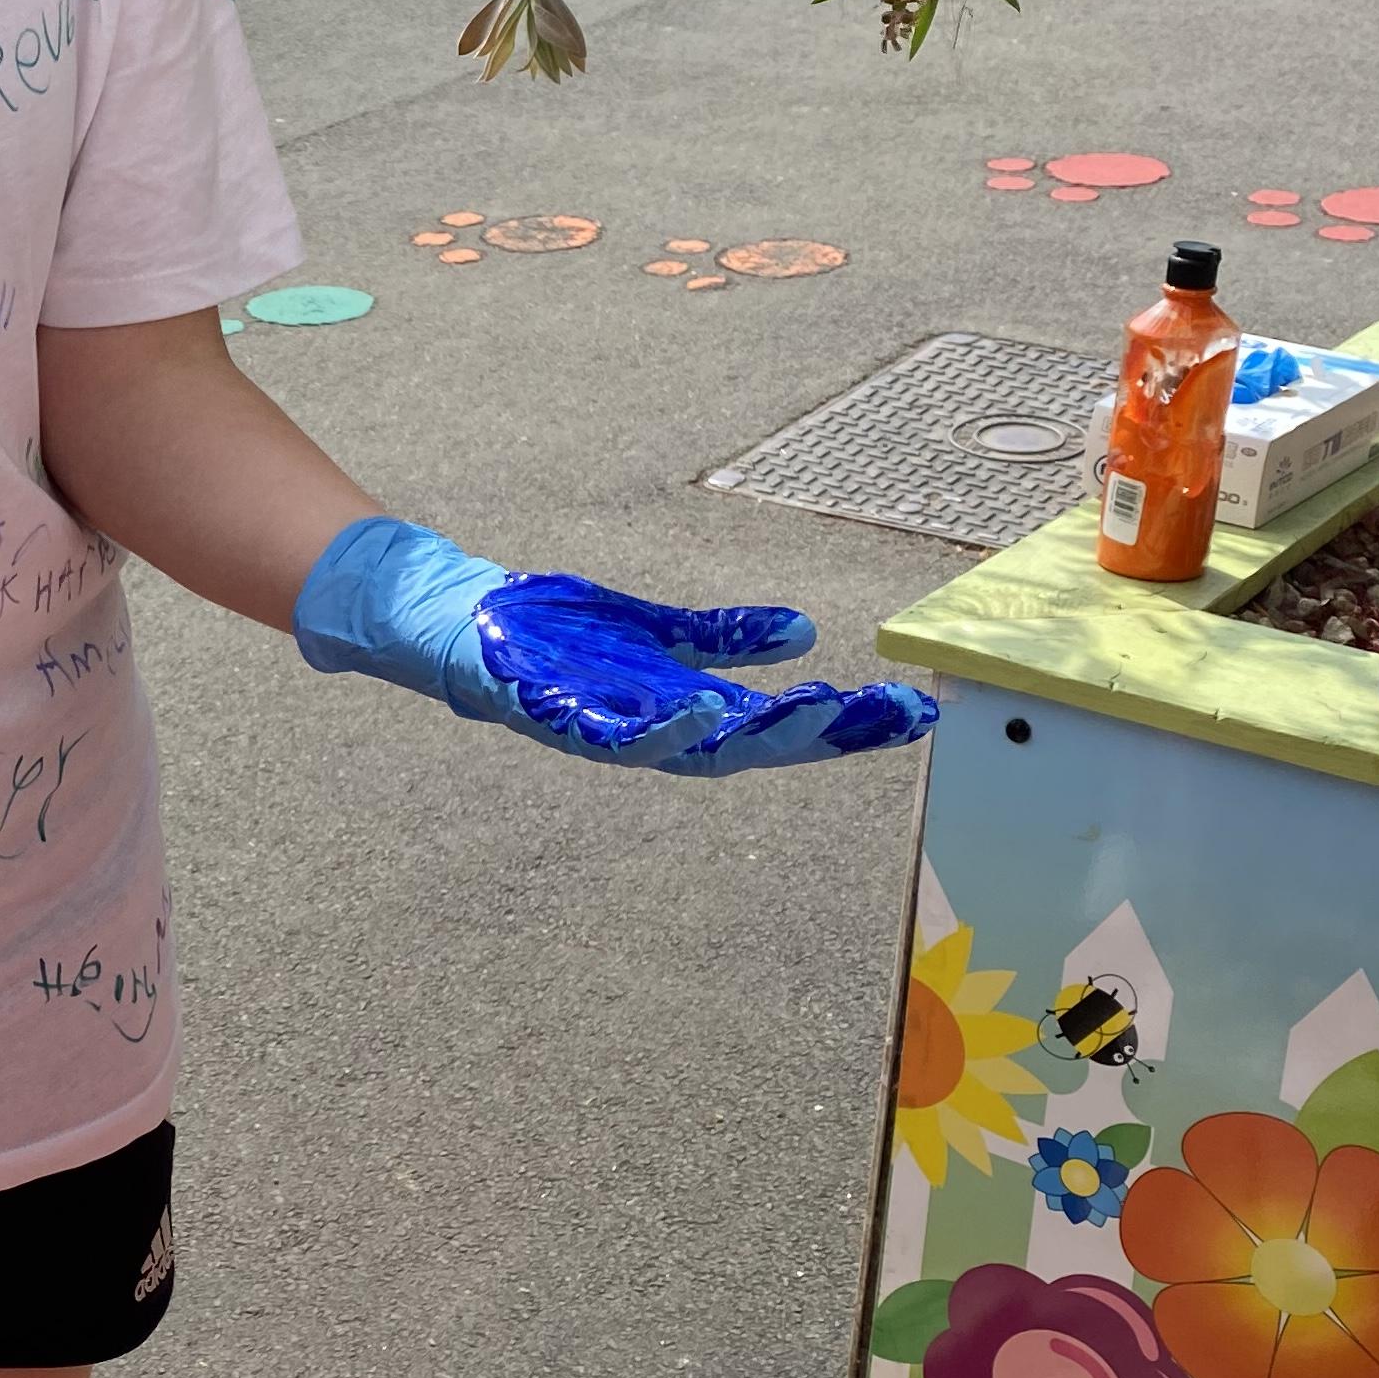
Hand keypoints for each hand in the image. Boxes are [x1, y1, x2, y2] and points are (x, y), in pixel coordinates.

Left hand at [294, 517, 936, 775]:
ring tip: (819, 713)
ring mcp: (611, 731)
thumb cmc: (557, 636)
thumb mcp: (656, 633)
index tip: (912, 712)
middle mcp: (656, 734)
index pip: (780, 729)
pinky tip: (699, 713)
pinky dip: (659, 732)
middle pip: (756, 747)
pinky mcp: (562, 718)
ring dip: (759, 735)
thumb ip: (722, 639)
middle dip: (825, 736)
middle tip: (891, 719)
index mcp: (685, 714)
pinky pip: (617, 737)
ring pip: (697, 750)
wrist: (466, 627)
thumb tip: (801, 632)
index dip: (845, 727)